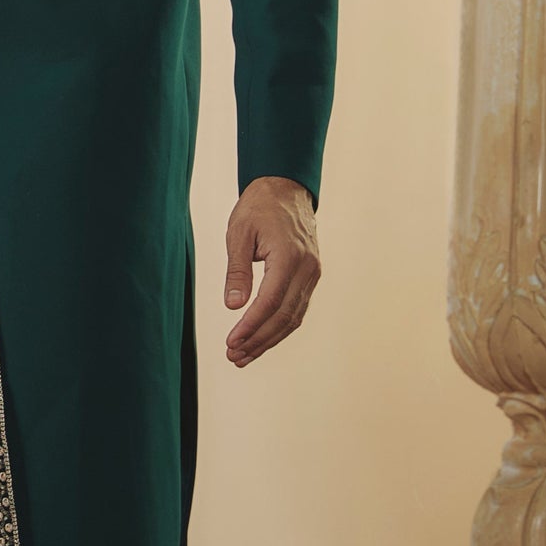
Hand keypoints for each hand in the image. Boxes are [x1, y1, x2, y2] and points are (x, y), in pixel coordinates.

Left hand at [223, 176, 319, 365]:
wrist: (286, 188)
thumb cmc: (259, 207)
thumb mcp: (239, 234)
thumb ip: (237, 271)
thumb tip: (233, 306)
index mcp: (289, 256)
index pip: (270, 302)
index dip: (251, 326)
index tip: (232, 342)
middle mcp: (307, 268)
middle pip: (284, 316)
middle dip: (258, 340)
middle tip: (234, 357)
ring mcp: (313, 273)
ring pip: (293, 317)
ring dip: (269, 339)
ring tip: (244, 355)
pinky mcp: (311, 276)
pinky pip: (297, 308)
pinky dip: (279, 327)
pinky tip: (261, 338)